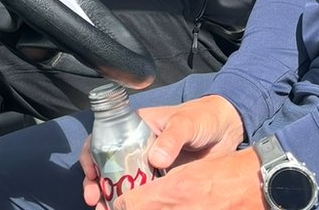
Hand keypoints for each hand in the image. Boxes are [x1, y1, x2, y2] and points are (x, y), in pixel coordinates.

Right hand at [80, 97, 253, 209]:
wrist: (227, 131)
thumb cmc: (202, 118)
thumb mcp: (186, 123)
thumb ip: (171, 138)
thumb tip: (155, 159)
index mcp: (135, 126)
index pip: (103, 138)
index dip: (91, 155)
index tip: (91, 174)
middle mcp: (136, 146)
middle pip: (107, 165)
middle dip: (96, 183)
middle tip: (95, 201)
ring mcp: (147, 165)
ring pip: (121, 182)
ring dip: (110, 197)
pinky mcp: (161, 181)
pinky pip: (142, 194)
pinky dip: (132, 204)